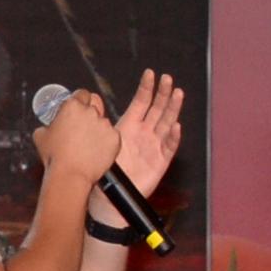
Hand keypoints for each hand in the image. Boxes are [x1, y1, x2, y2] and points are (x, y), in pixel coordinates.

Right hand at [35, 88, 120, 188]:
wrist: (70, 175)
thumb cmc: (55, 157)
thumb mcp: (40, 136)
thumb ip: (47, 125)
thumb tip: (48, 126)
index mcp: (72, 106)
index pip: (82, 94)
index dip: (80, 100)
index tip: (79, 107)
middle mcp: (90, 112)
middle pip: (96, 102)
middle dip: (91, 109)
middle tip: (85, 123)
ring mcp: (105, 124)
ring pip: (104, 121)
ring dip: (98, 128)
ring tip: (88, 144)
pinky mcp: (115, 138)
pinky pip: (112, 135)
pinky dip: (107, 141)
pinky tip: (97, 151)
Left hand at [106, 69, 184, 198]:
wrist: (110, 196)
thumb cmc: (104, 168)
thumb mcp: (100, 141)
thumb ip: (100, 123)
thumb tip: (93, 102)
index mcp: (129, 126)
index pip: (141, 102)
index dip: (146, 88)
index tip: (150, 73)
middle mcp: (144, 133)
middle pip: (157, 109)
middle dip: (163, 93)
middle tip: (168, 78)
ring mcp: (154, 146)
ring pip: (166, 123)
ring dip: (172, 108)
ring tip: (178, 93)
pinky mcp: (161, 161)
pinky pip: (169, 147)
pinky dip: (173, 137)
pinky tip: (176, 126)